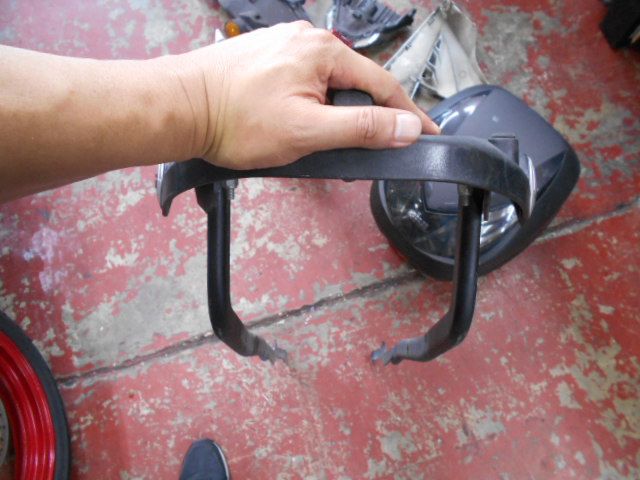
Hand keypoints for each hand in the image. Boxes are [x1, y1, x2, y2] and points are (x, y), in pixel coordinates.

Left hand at [170, 21, 439, 169]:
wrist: (179, 108)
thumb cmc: (234, 119)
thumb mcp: (308, 131)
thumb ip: (362, 128)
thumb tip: (406, 127)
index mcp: (321, 51)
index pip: (381, 84)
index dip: (406, 113)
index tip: (426, 132)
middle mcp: (304, 40)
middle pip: (354, 82)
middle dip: (364, 116)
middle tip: (368, 148)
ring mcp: (282, 48)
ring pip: (327, 84)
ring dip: (334, 113)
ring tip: (323, 141)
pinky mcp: (265, 60)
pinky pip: (303, 83)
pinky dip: (312, 105)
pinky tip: (298, 124)